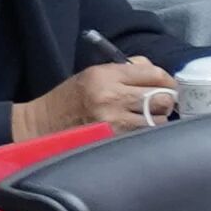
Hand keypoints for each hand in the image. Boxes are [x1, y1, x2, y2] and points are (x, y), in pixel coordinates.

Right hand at [18, 57, 174, 137]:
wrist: (42, 123)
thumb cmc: (72, 97)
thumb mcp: (95, 73)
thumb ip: (128, 70)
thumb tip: (158, 73)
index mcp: (106, 75)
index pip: (154, 74)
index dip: (168, 80)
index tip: (168, 84)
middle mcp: (111, 97)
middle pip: (162, 98)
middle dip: (166, 99)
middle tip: (162, 101)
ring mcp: (113, 122)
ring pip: (158, 120)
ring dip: (158, 118)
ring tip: (146, 115)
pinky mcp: (113, 140)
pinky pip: (144, 134)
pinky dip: (147, 131)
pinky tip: (138, 127)